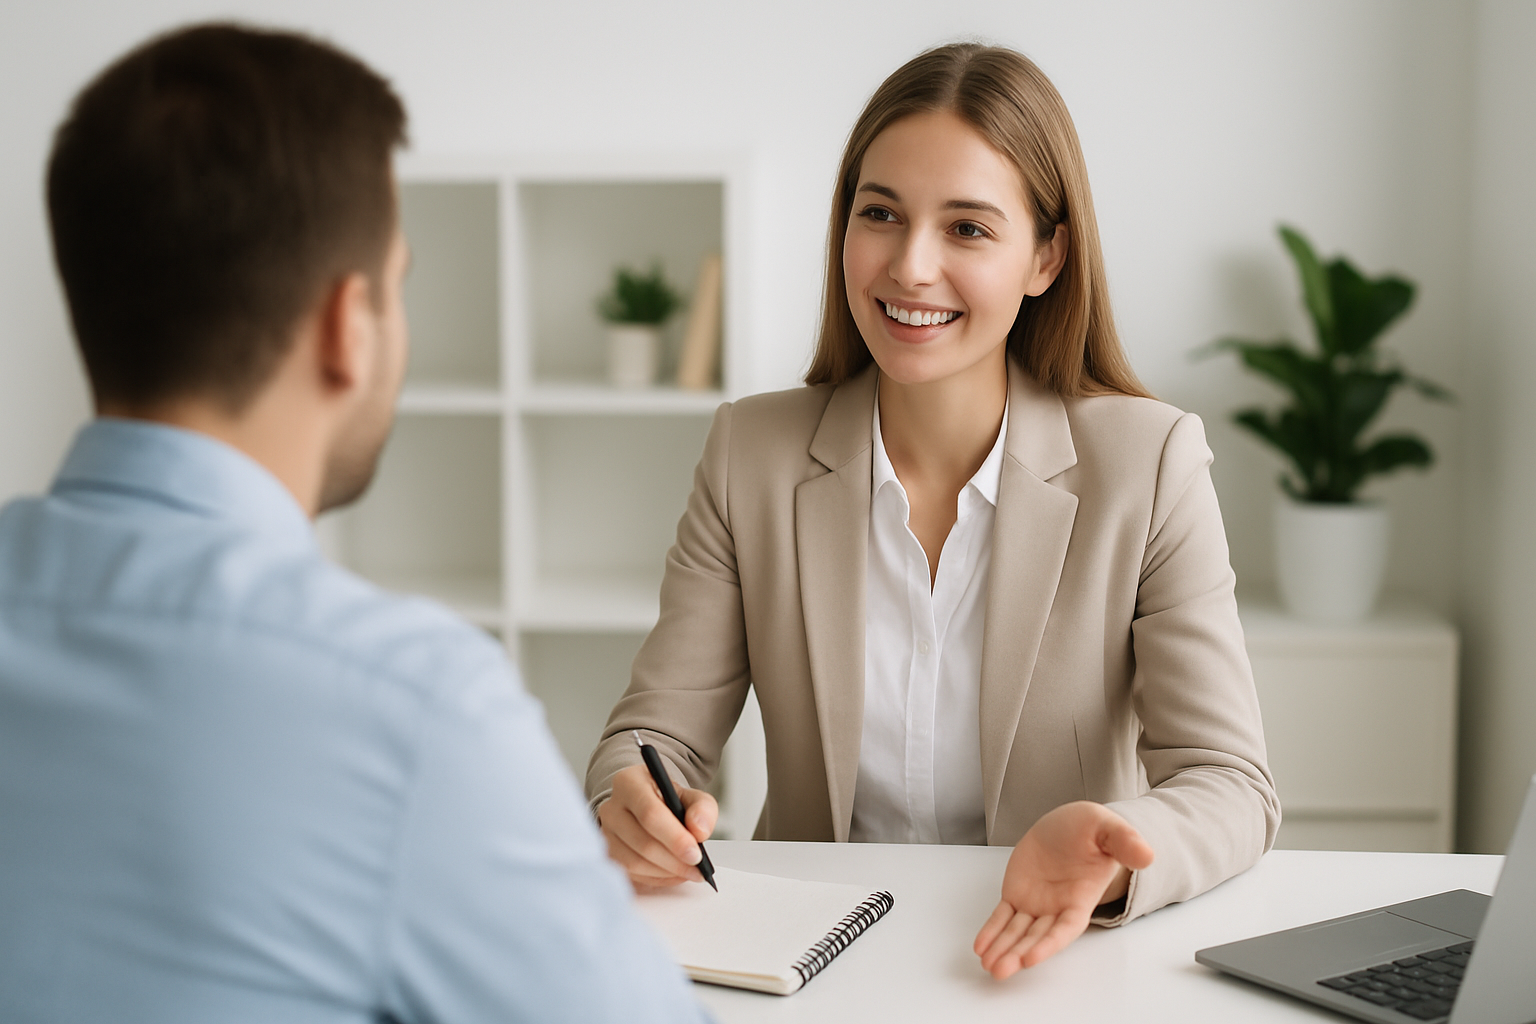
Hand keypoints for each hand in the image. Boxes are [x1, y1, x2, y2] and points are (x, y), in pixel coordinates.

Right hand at [596, 762, 717, 889]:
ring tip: (688, 871)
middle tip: (697, 868)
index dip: (675, 838)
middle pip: (642, 842)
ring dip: (666, 872)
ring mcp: (606, 833)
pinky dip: (656, 879)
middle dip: (674, 860)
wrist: (648, 805)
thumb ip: (702, 808)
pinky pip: (630, 874)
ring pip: (634, 862)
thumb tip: (699, 831)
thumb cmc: (667, 800)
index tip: (696, 854)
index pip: (650, 814)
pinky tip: (673, 874)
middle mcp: (611, 807)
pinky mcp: (607, 854)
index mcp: (630, 783)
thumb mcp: (692, 796)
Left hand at [973, 801, 1153, 978]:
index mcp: (1081, 898)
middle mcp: (1057, 907)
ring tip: (988, 965)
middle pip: (1037, 936)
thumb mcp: (1109, 828)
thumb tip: (1146, 854)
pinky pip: (1002, 916)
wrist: (1070, 825)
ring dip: (1003, 948)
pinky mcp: (1018, 894)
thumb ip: (1125, 842)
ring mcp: (1036, 903)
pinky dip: (991, 931)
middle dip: (1018, 954)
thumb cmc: (1092, 830)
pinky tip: (981, 946)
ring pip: (1017, 932)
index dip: (1049, 943)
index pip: (1065, 927)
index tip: (1031, 958)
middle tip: (1000, 969)